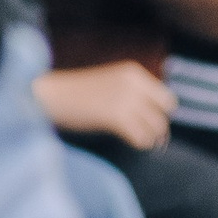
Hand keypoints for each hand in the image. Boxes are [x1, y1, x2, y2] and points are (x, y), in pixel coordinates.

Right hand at [33, 61, 176, 148]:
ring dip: (150, 137)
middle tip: (144, 132)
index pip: (167, 98)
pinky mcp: (117, 117)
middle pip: (165, 113)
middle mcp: (133, 84)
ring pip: (157, 127)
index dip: (160, 112)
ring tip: (135, 137)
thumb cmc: (79, 94)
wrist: (50, 96)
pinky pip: (143, 138)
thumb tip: (161, 122)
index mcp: (133, 73)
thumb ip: (135, 95)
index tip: (147, 120)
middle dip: (158, 125)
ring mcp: (125, 99)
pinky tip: (128, 141)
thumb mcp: (112, 84)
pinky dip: (139, 144)